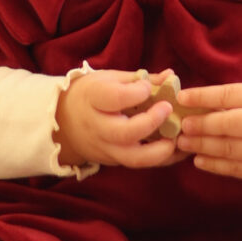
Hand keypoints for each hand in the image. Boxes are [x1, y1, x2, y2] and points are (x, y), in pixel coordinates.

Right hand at [56, 69, 182, 171]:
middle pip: (125, 133)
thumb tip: (171, 76)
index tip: (148, 87)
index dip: (137, 92)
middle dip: (151, 122)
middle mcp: (98, 127)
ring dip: (161, 151)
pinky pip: (139, 164)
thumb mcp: (110, 79)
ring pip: (134, 158)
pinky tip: (176, 149)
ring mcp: (105, 148)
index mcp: (93, 98)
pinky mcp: (113, 161)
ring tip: (178, 138)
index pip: (115, 98)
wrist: (63, 121)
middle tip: (168, 109)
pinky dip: (161, 159)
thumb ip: (141, 79)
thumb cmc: (91, 94)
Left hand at [175, 81, 241, 180]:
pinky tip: (201, 160)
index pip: (229, 95)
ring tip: (185, 143)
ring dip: (203, 146)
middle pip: (226, 124)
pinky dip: (217, 165)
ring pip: (229, 149)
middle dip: (200, 125)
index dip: (202, 96)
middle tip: (182, 125)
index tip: (182, 98)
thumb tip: (203, 104)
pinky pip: (238, 169)